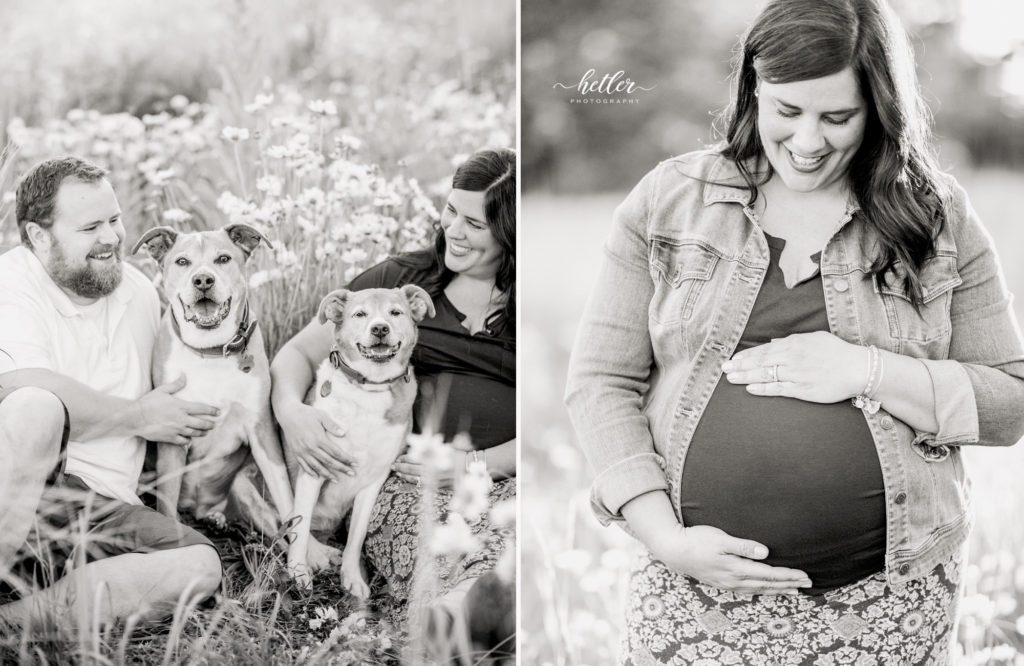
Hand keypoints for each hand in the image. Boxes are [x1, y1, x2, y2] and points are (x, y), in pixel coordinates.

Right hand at [131, 375, 218, 444]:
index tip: (219, 412)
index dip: (213, 410)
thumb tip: (184, 375)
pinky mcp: (170, 438)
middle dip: (211, 424)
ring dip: (203, 432)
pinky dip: (188, 440)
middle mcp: (182, 419)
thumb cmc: (148, 403)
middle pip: (202, 423)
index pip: (203, 408)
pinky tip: (190, 438)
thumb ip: (176, 384)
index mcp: (181, 406)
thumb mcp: (162, 390)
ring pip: (195, 433)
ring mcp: (177, 430)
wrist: (135, 418)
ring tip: (206, 431)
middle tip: (215, 424)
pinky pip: (184, 441)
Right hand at [276, 401, 355, 478]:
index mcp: (319, 438)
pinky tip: (317, 477)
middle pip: (329, 461)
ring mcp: (302, 452)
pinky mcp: (296, 453)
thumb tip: (343, 434)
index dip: (346, 459)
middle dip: (341, 468)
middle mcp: (311, 447)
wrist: (288, 414)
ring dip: (328, 474)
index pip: (336, 452)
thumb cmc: (307, 414)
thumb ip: (332, 425)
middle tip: (352, 474)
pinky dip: (311, 472)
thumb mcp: (321, 415)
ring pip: (317, 467)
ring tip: (336, 480)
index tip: (355, 463)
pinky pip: (304, 466)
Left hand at [391, 450, 466, 488]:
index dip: (404, 458)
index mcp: (434, 458)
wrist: (470, 467)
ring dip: (405, 476)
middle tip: (393, 466)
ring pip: (415, 479)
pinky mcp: (438, 486)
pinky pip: (422, 485)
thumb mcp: (445, 448)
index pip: (414, 458)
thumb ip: (432, 448)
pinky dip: (414, 482)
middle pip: (411, 469)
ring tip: (398, 473)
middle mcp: (432, 469)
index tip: (398, 457)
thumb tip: (420, 447)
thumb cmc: (459, 455)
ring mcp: (435, 479)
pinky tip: (409, 480)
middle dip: (401, 467)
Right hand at [651, 524, 811, 594]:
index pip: (769, 574)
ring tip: (794, 590)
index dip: (788, 575)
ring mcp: (728, 583)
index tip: (805, 575)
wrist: (674, 551)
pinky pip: (748, 590)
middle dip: (789, 584)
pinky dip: (762, 591)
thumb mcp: (720, 538)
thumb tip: (765, 552)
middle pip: (767, 584)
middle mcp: (734, 579)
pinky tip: (766, 590)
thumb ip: (743, 546)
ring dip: (778, 590)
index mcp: (736, 568)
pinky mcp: (722, 583)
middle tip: (808, 584)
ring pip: (759, 589)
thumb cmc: (696, 540)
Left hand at [721, 331, 866, 402]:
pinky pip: (778, 389)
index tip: (733, 359)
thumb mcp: (813, 338)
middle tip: (724, 369)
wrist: (857, 369)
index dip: (747, 355)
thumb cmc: (836, 352)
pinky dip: (763, 389)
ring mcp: (796, 375)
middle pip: (760, 362)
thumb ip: (792, 340)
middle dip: (740, 366)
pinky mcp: (802, 390)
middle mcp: (792, 358)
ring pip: (766, 376)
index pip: (764, 350)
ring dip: (746, 377)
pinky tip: (750, 389)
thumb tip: (773, 342)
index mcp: (794, 344)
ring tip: (731, 379)